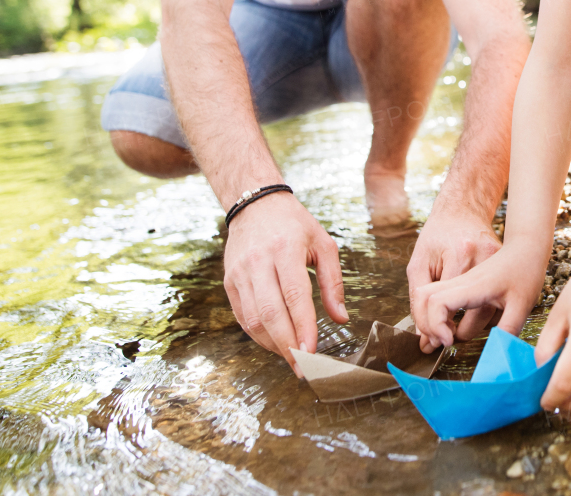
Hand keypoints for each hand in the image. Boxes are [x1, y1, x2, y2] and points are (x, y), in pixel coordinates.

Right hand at [222, 192, 348, 375]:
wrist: (255, 205)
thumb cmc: (295, 225)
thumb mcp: (323, 244)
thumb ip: (334, 282)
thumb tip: (341, 317)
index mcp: (285, 249)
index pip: (294, 294)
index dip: (303, 326)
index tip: (312, 351)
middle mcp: (258, 261)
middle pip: (270, 312)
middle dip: (287, 345)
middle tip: (303, 366)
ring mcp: (240, 273)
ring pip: (252, 319)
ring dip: (273, 344)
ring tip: (293, 357)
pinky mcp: (229, 281)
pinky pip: (242, 316)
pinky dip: (258, 336)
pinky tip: (275, 343)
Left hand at [406, 208, 503, 347]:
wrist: (463, 209)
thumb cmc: (438, 235)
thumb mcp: (419, 263)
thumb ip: (418, 300)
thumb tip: (425, 337)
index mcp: (461, 255)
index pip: (449, 306)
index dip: (438, 327)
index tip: (434, 338)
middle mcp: (485, 259)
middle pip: (477, 317)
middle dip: (458, 332)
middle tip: (446, 335)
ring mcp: (502, 264)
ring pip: (492, 314)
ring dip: (474, 326)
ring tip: (458, 325)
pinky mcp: (510, 270)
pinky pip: (501, 304)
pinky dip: (488, 313)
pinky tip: (475, 310)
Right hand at [410, 243, 546, 352]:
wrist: (526, 245)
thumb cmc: (527, 271)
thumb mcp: (523, 304)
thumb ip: (508, 329)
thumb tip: (497, 354)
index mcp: (474, 285)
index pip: (438, 302)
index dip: (436, 325)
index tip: (449, 341)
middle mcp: (460, 280)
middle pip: (423, 298)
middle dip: (426, 324)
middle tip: (442, 343)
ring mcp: (458, 279)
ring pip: (426, 294)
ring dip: (429, 318)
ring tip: (446, 337)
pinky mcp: (460, 282)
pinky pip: (436, 295)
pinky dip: (436, 313)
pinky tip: (451, 325)